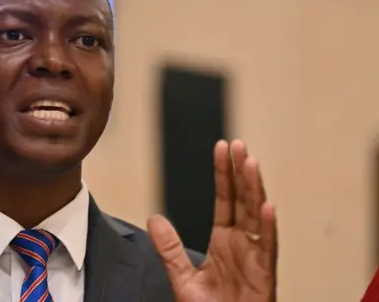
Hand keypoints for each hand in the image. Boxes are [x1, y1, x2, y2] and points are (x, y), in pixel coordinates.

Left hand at [148, 140, 277, 301]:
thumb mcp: (182, 277)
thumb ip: (169, 248)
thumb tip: (155, 218)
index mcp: (225, 241)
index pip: (225, 200)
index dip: (223, 174)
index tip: (221, 149)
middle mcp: (243, 244)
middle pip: (243, 201)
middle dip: (240, 172)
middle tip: (237, 145)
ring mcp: (255, 258)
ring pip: (257, 217)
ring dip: (254, 190)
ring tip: (250, 164)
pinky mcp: (264, 275)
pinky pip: (268, 248)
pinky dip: (268, 228)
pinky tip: (267, 206)